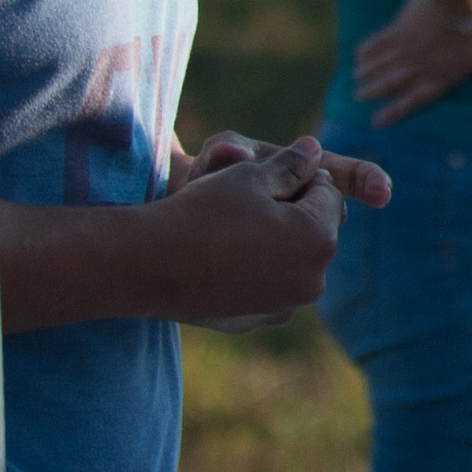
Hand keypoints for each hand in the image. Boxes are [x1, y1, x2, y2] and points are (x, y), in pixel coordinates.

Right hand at [149, 135, 367, 328]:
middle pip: (315, 230)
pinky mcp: (254, 321)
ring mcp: (283, 306)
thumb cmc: (200, 212)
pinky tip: (220, 257)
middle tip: (247, 200)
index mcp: (320, 240)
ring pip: (291, 260)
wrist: (142, 264)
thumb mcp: (249, 175)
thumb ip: (291, 164)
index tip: (264, 175)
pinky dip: (253, 270)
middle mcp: (312, 281)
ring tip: (232, 227)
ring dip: (275, 241)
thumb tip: (314, 150)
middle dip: (293, 211)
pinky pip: (265, 286)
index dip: (299, 176)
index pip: (328, 192)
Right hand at [352, 0, 471, 118]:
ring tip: (355, 80)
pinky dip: (368, 48)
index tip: (376, 122)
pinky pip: (380, 40)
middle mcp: (421, 64)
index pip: (416, 98)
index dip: (395, 111)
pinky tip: (358, 53)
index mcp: (444, 74)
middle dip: (375, 91)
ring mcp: (409, 44)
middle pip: (393, 81)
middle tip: (358, 97)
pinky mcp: (402, 24)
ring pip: (383, 63)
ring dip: (368, 72)